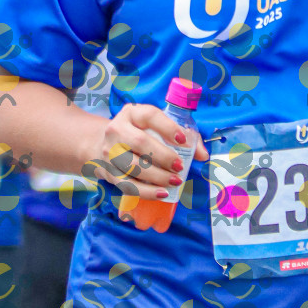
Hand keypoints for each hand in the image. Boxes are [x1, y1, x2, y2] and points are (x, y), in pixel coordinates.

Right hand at [84, 102, 208, 198]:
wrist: (104, 146)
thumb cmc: (139, 135)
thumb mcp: (156, 127)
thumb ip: (183, 137)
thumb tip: (203, 155)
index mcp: (131, 113)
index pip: (150, 116)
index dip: (168, 127)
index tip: (183, 140)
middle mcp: (117, 129)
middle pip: (140, 142)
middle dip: (164, 156)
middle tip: (180, 166)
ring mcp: (110, 151)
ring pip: (133, 166)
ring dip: (157, 176)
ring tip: (175, 181)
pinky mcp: (108, 172)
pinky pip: (128, 185)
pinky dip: (147, 192)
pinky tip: (163, 193)